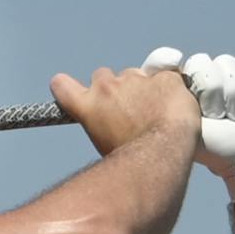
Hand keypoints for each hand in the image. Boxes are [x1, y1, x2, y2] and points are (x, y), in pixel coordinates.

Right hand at [50, 62, 198, 157]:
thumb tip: (110, 127)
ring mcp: (136, 79)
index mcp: (88, 106)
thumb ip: (102, 124)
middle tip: (126, 109)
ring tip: (155, 113)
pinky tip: (172, 108)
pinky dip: (168, 90)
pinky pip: (165, 77)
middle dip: (112, 88)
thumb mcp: (104, 144)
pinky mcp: (163, 78)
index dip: (66, 86)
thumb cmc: (133, 159)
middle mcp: (107, 87)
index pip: (62, 85)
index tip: (72, 89)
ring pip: (135, 75)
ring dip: (141, 87)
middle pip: (102, 76)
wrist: (162, 153)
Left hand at [144, 47, 234, 199]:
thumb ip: (150, 112)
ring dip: (234, 94)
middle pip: (200, 62)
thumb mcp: (172, 133)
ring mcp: (226, 77)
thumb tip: (128, 90)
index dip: (164, 59)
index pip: (162, 62)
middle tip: (214, 115)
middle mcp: (198, 81)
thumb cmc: (210, 150)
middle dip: (211, 90)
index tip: (172, 62)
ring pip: (226, 64)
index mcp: (174, 92)